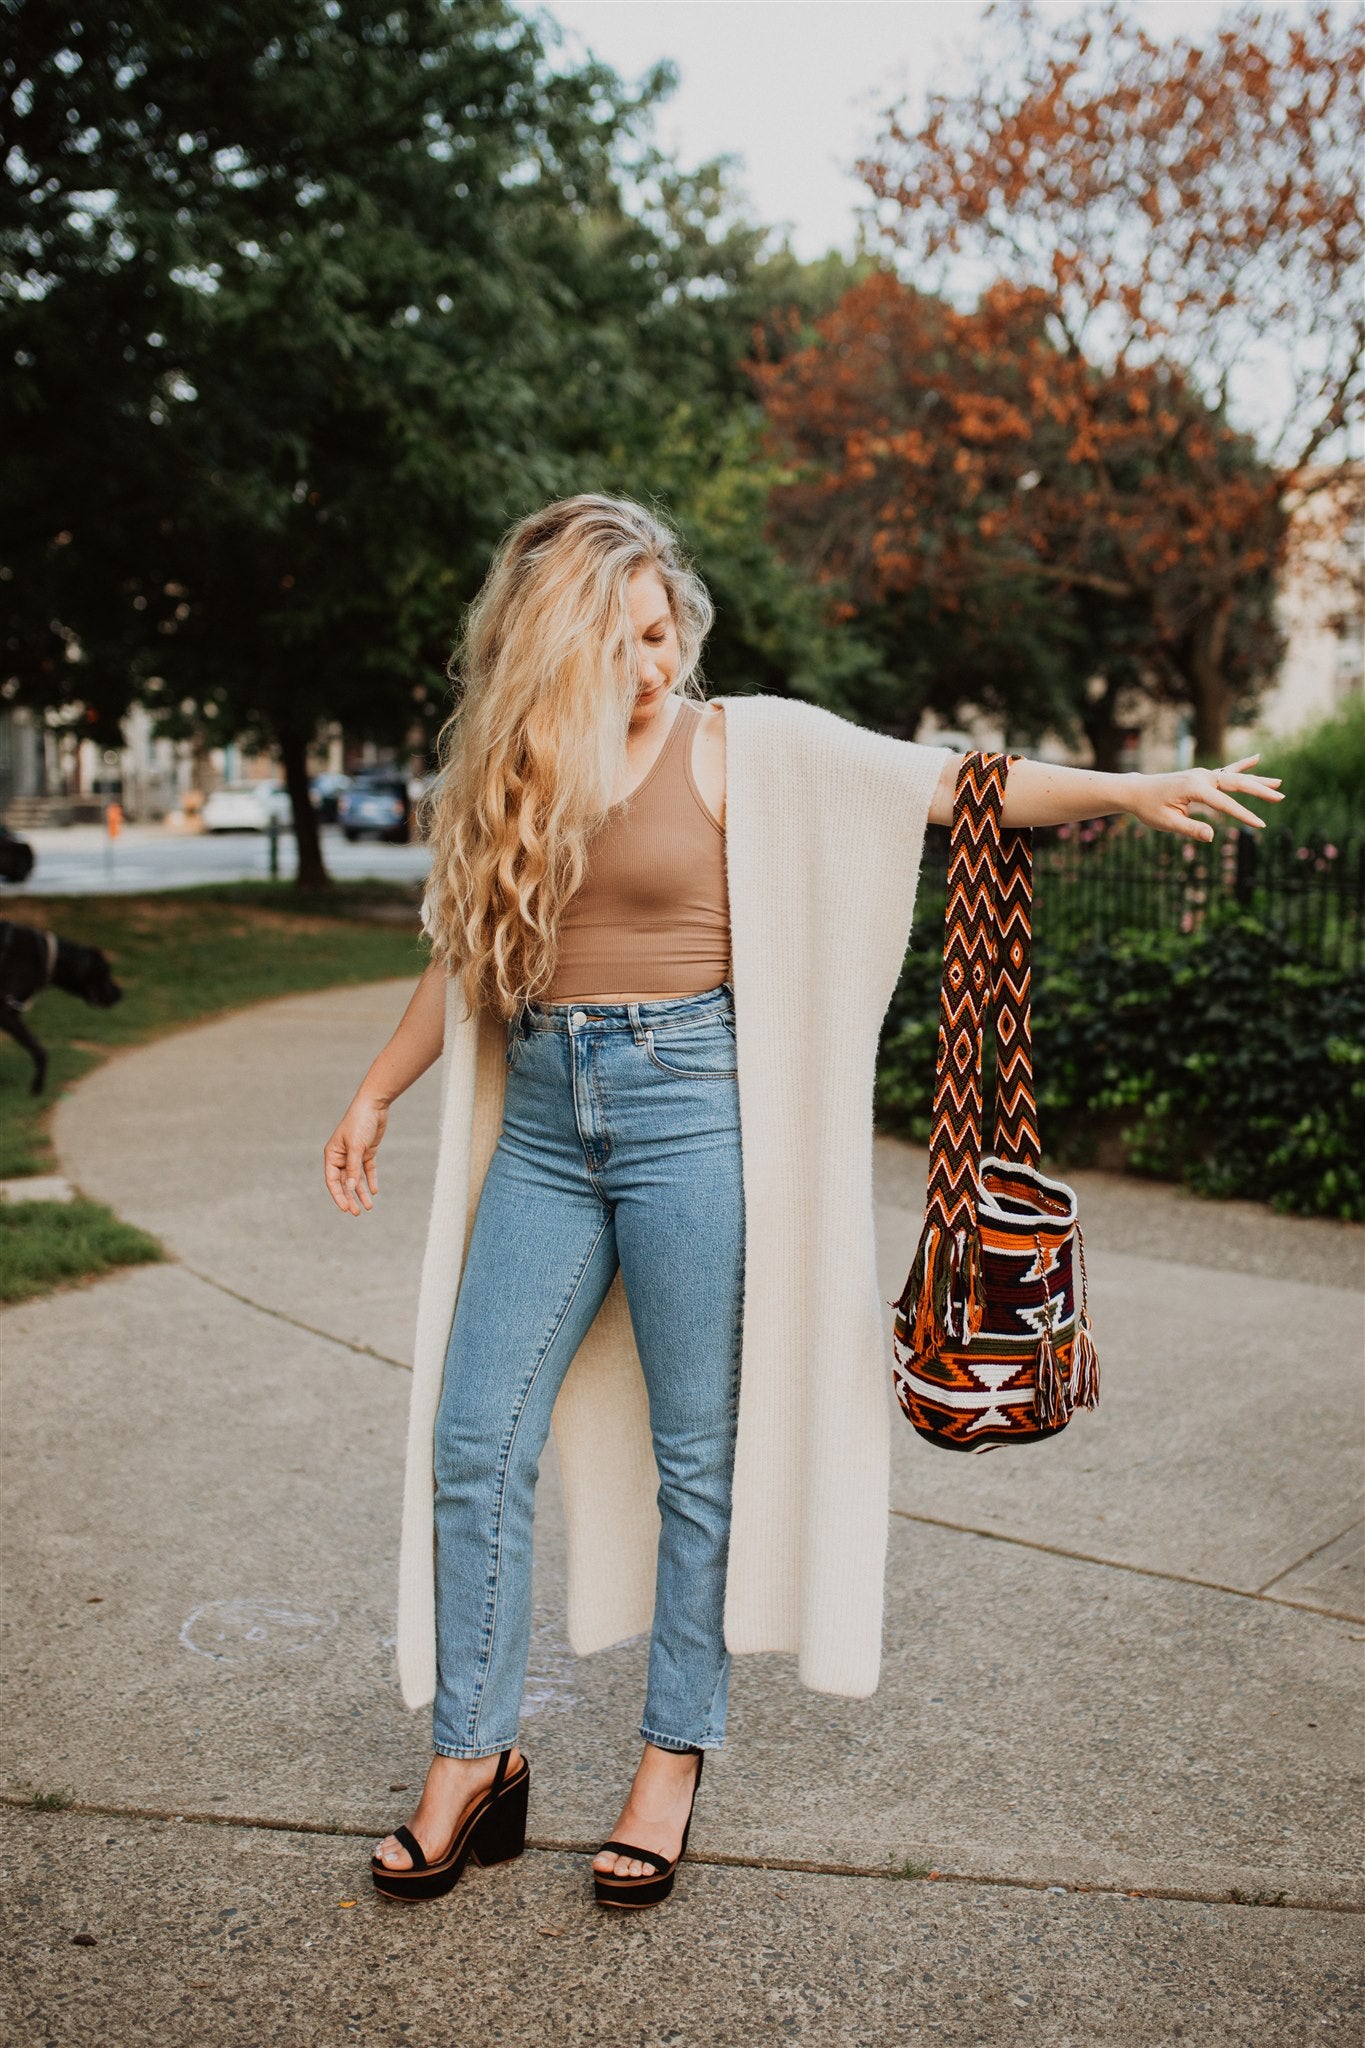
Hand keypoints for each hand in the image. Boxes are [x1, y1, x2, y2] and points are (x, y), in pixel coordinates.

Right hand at [324, 1094, 387, 1215]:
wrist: (374, 1105)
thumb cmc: (360, 1123)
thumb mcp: (356, 1147)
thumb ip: (353, 1168)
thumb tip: (350, 1188)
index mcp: (332, 1155)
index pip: (332, 1181)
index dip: (338, 1196)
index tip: (346, 1209)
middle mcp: (341, 1157)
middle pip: (344, 1183)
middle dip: (350, 1198)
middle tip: (357, 1213)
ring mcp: (354, 1155)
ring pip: (356, 1179)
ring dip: (361, 1192)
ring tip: (368, 1207)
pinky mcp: (367, 1152)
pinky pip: (367, 1170)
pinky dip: (370, 1180)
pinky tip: (374, 1191)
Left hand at [1125, 755, 1283, 841]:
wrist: (1137, 791)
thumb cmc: (1149, 808)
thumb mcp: (1167, 823)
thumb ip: (1190, 829)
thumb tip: (1211, 837)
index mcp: (1195, 788)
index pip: (1225, 804)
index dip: (1244, 815)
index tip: (1260, 825)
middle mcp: (1202, 777)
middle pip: (1236, 783)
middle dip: (1260, 790)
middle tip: (1281, 796)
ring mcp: (1202, 774)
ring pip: (1235, 776)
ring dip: (1257, 779)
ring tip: (1279, 782)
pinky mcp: (1202, 776)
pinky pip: (1226, 771)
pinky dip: (1242, 765)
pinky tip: (1257, 758)